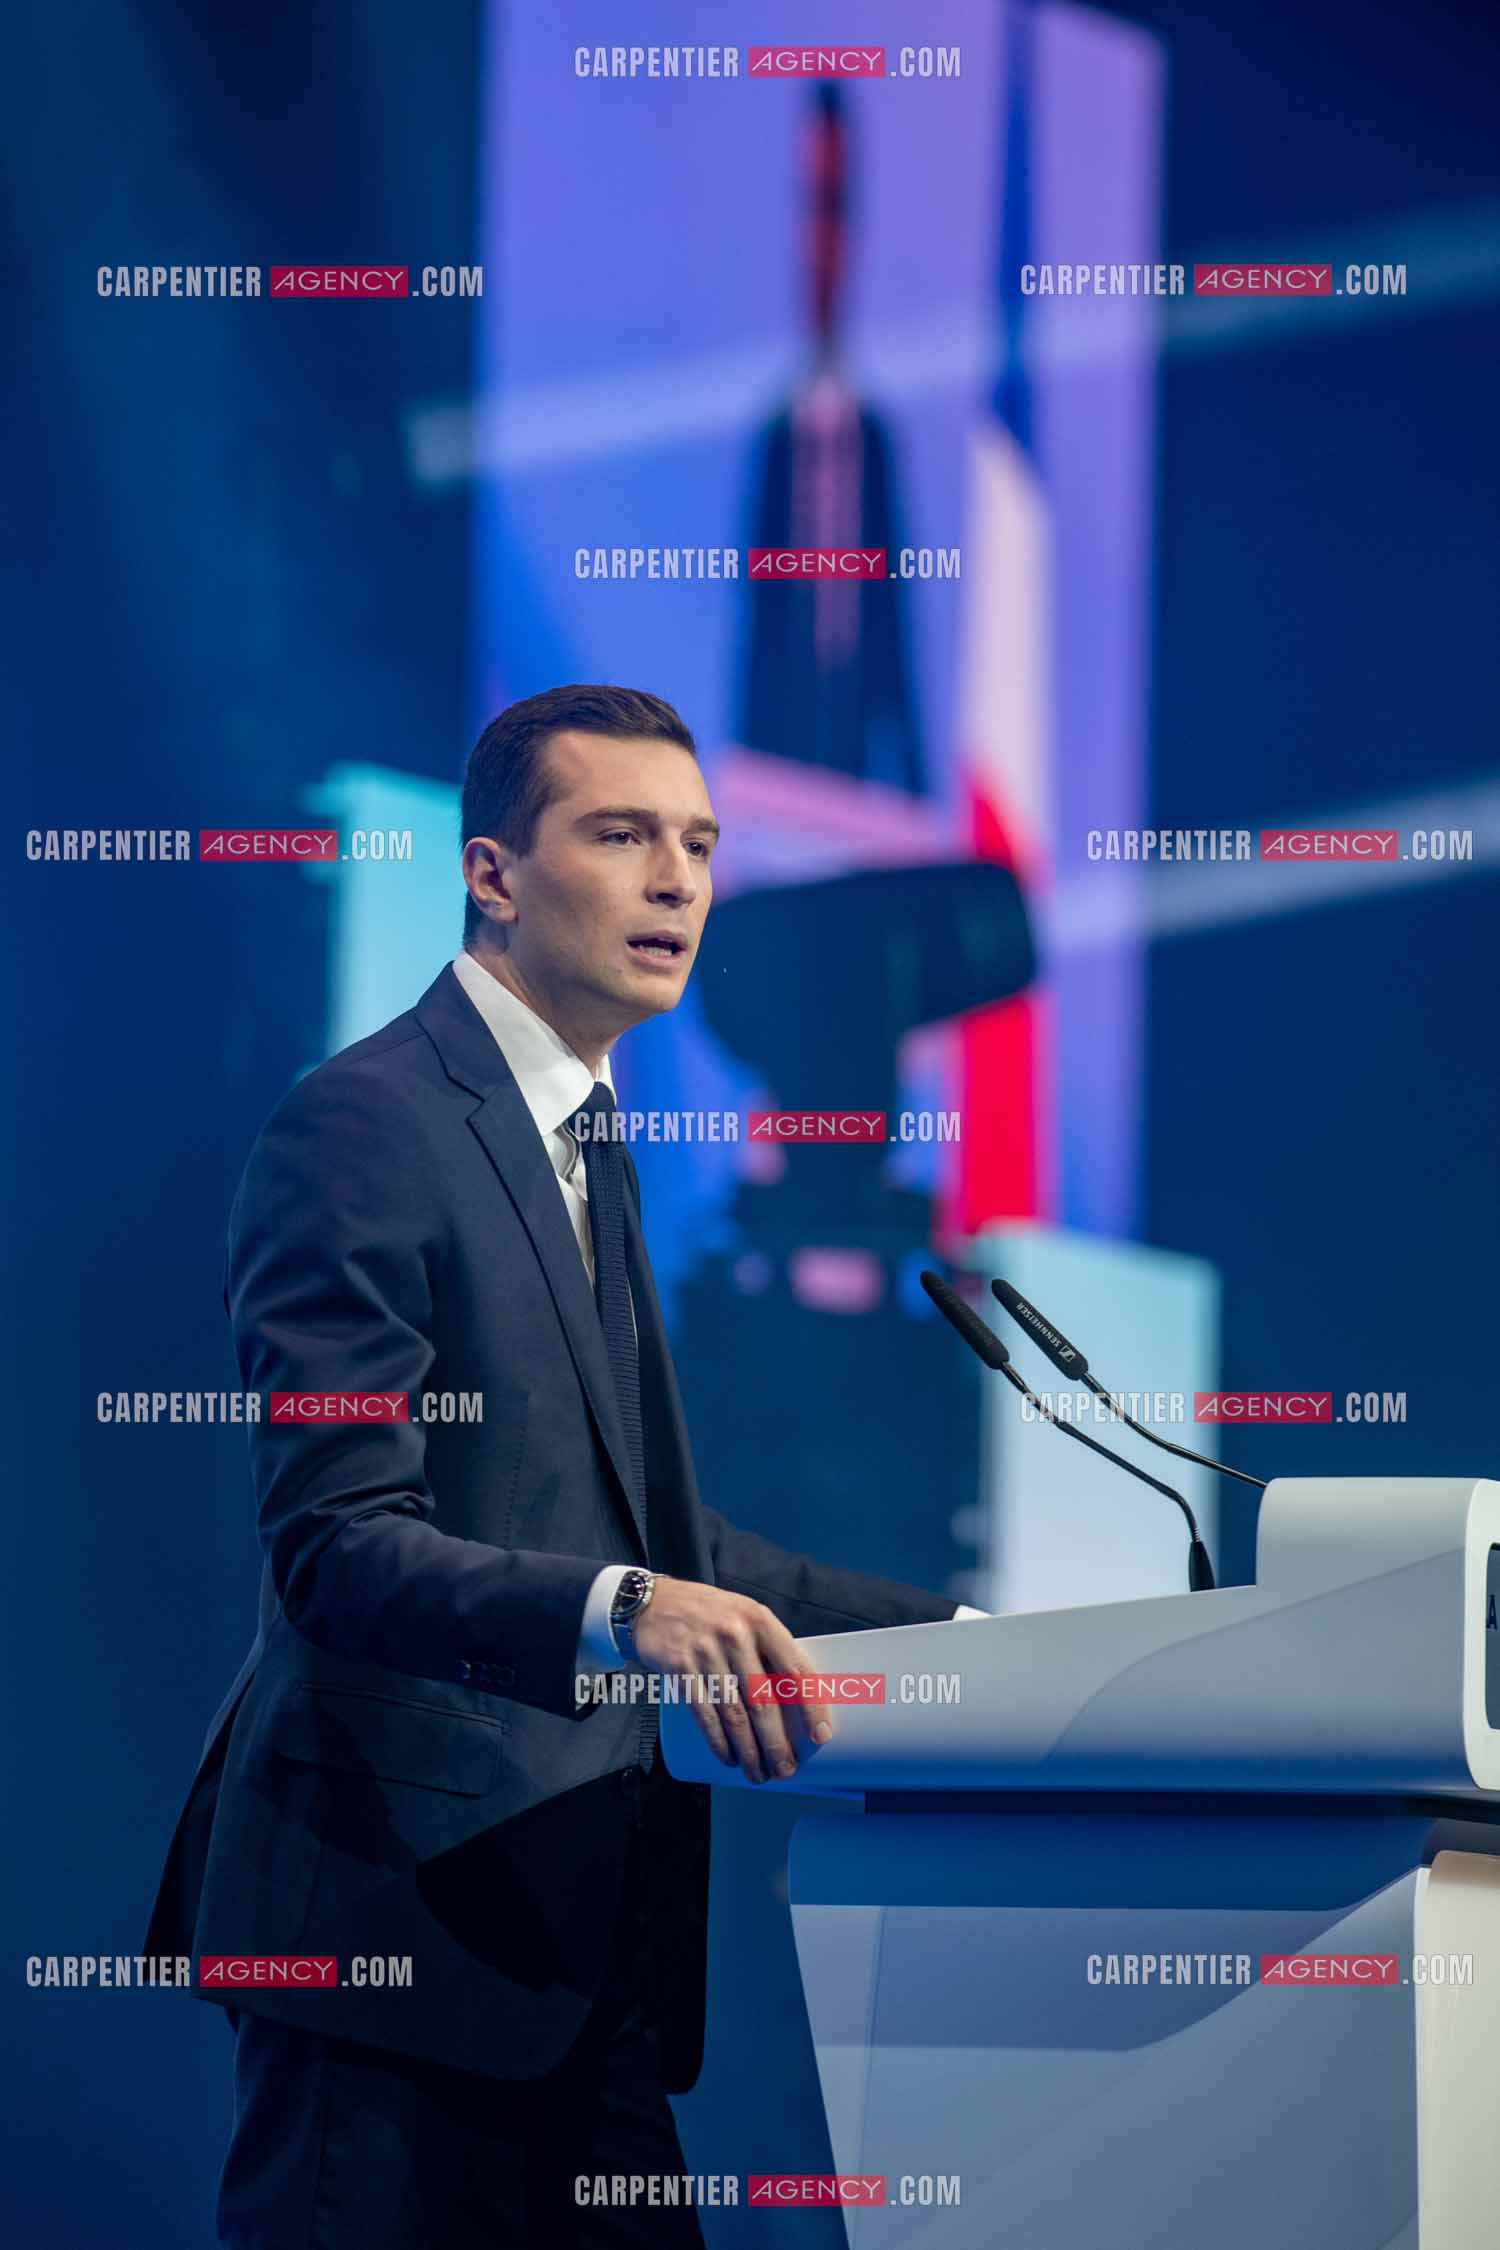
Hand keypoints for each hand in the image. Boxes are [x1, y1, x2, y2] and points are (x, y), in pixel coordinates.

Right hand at [631, 1575, 832, 1783]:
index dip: (811, 1705)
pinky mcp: (679, 1667)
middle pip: (763, 1701)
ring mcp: (705, 1652)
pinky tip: (728, 1757)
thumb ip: (767, 1648)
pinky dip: (718, 1741)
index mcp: (759, 1620)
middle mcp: (735, 1635)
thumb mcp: (744, 1615)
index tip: (820, 1735)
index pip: (794, 1668)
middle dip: (776, 1743)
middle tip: (785, 1768)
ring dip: (748, 1751)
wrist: (654, 1601)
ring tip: (758, 1772)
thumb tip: (796, 1699)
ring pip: (734, 1714)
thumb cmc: (708, 1613)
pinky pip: (704, 1714)